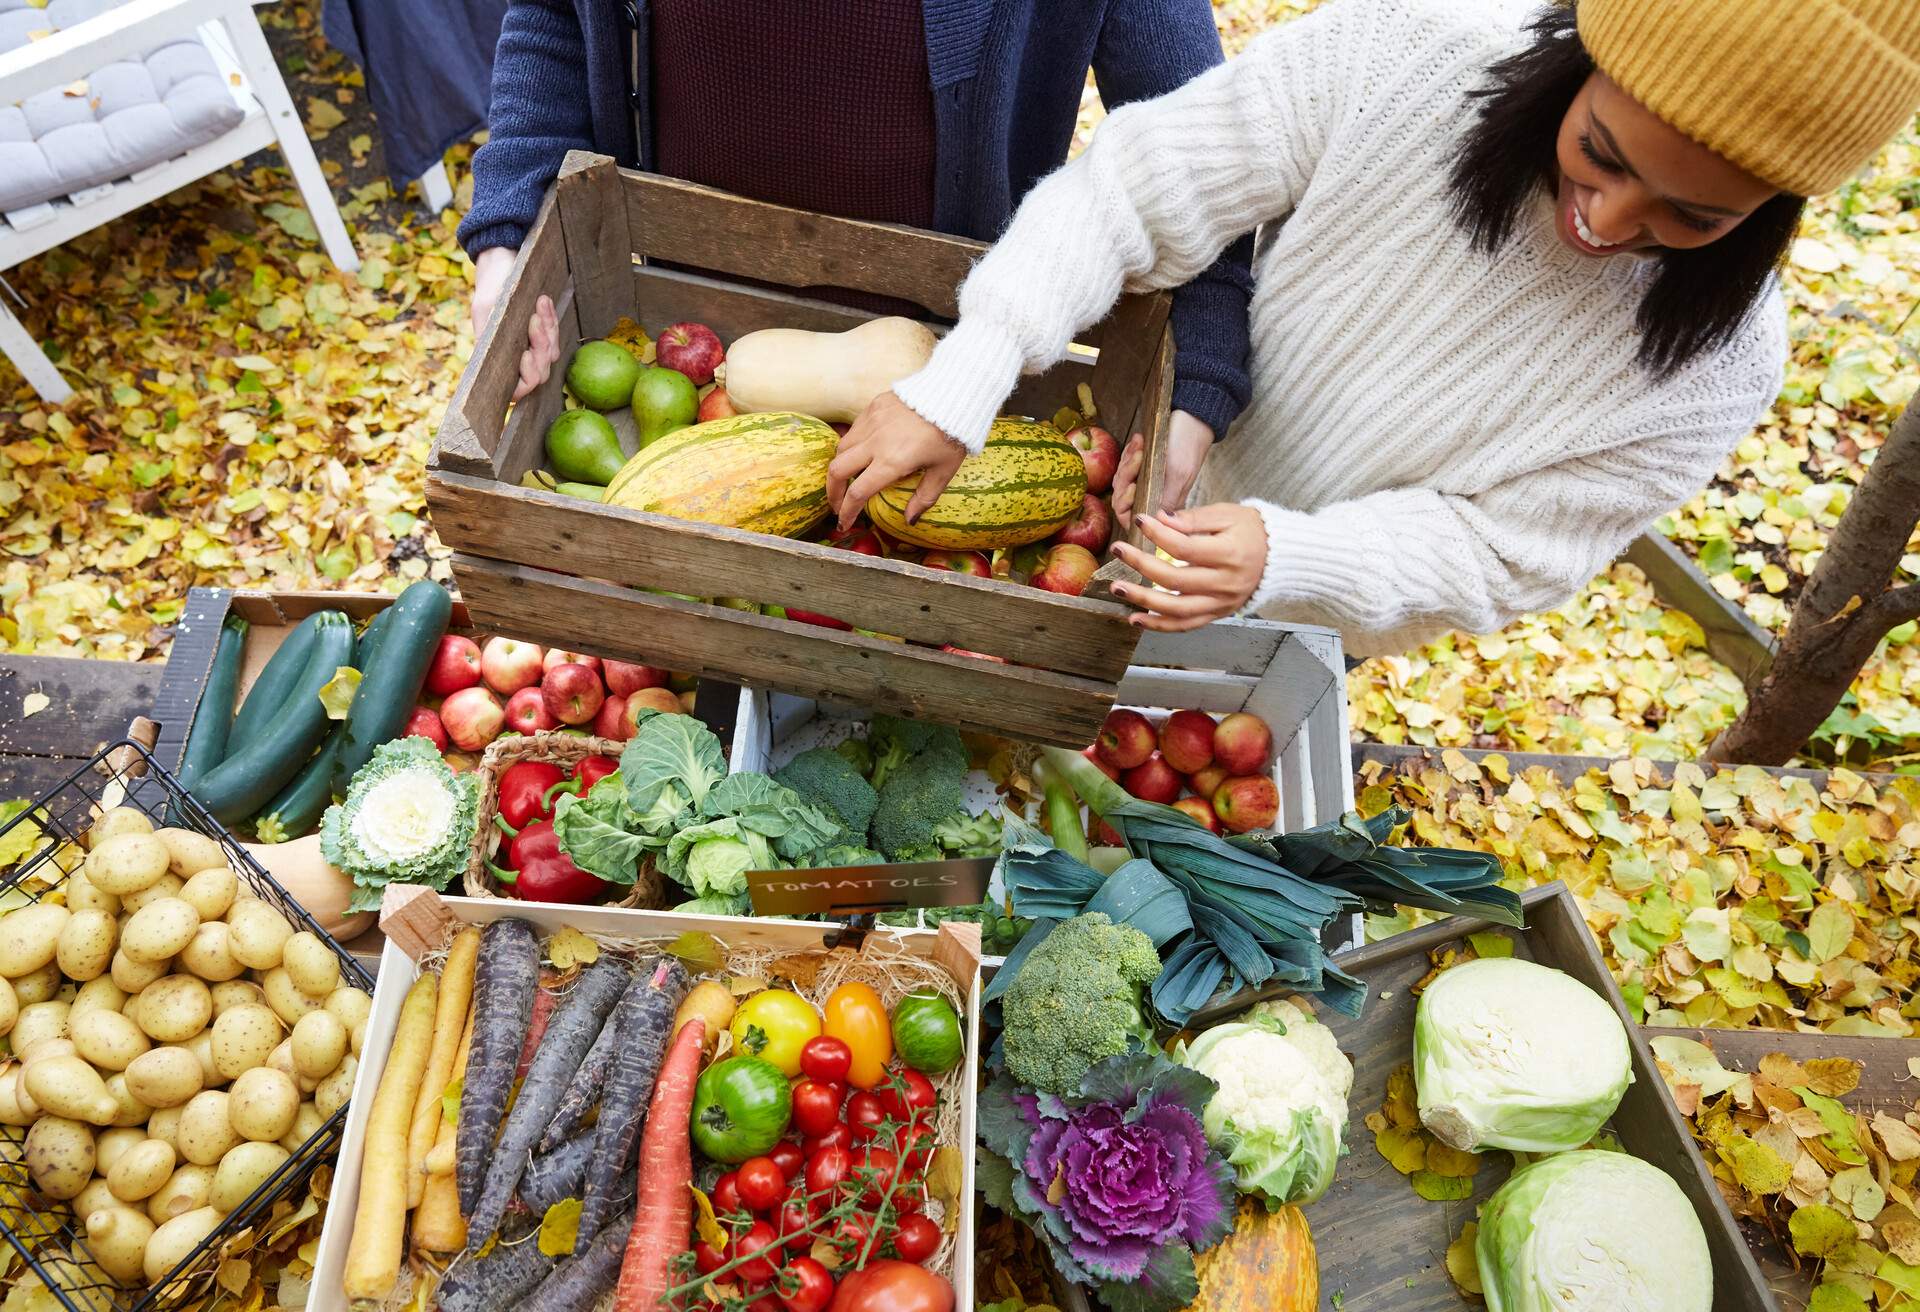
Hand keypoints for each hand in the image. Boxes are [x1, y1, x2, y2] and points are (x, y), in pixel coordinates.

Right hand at [471, 246, 558, 400]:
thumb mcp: (486, 308)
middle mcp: (514, 356)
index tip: (526, 354)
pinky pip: (555, 336)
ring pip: (550, 354)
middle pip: (538, 373)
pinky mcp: (542, 332)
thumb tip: (492, 363)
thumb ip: (488, 336)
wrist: (503, 257)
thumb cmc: (492, 283)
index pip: (517, 389)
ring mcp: (529, 345)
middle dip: (540, 348)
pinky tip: (544, 303)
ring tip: (539, 306)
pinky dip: (552, 320)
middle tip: (534, 322)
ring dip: (547, 331)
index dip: (525, 379)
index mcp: (496, 358)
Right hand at [827, 391, 969, 531]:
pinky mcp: (874, 406)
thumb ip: (924, 497)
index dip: (847, 511)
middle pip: (837, 470)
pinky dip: (853, 444)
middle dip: (833, 491)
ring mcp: (872, 421)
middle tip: (838, 503)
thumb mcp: (943, 471)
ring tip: (849, 477)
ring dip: (840, 466)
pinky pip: (854, 429)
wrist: (954, 394)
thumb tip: (909, 521)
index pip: (858, 492)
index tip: (844, 523)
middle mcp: (876, 442)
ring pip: (842, 448)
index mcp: (892, 462)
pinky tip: (863, 450)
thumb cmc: (952, 435)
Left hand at [1106, 504, 1266, 631]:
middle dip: (1141, 565)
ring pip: (1176, 609)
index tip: (1140, 521)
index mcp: (1230, 554)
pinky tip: (1136, 619)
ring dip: (1143, 600)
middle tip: (1117, 550)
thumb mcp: (1228, 515)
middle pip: (1175, 579)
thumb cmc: (1253, 531)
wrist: (1281, 558)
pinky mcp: (1217, 614)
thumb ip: (1194, 519)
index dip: (1158, 535)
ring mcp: (1221, 603)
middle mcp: (1225, 583)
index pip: (1184, 548)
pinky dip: (1159, 625)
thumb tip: (1160, 519)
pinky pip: (1185, 625)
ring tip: (1117, 589)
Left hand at [1112, 410, 1212, 526]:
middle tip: (1138, 457)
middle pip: (1122, 498)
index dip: (1125, 504)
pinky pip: (1124, 466)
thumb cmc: (1186, 443)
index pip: (1130, 516)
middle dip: (1126, 477)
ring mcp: (1147, 481)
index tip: (1133, 485)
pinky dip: (1129, 454)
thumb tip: (1154, 524)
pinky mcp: (1143, 467)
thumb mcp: (1176, 474)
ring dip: (1128, 462)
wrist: (1192, 417)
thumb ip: (1164, 501)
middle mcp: (1154, 495)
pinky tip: (1139, 441)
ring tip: (1140, 446)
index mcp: (1163, 504)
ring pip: (1122, 480)